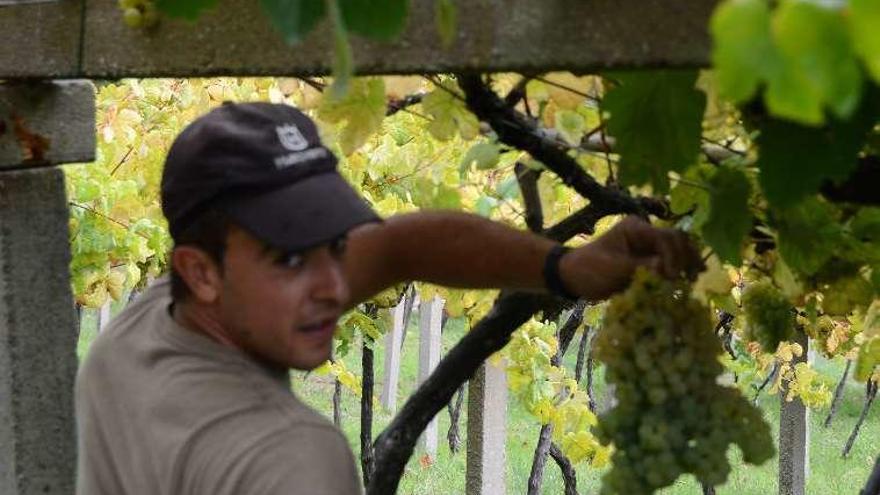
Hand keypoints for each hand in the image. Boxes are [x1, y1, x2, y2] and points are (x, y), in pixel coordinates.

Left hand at [560, 216, 703, 300]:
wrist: (575, 277)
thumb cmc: (589, 269)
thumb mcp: (612, 269)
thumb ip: (640, 268)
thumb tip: (666, 269)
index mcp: (636, 228)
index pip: (664, 238)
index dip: (672, 256)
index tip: (671, 276)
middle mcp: (646, 234)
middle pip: (677, 240)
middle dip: (685, 257)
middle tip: (690, 278)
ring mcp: (649, 247)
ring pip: (678, 249)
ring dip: (687, 262)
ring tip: (694, 278)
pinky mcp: (650, 260)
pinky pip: (671, 262)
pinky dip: (680, 269)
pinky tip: (691, 278)